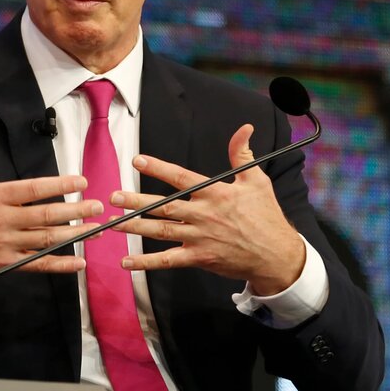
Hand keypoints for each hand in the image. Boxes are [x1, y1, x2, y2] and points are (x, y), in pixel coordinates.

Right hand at [0, 118, 103, 287]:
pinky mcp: (4, 264)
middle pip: (46, 215)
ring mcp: (5, 244)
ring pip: (46, 240)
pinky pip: (37, 264)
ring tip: (96, 230)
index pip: (34, 189)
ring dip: (74, 235)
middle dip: (76, 211)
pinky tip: (78, 262)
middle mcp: (3, 220)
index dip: (60, 185)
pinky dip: (59, 264)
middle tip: (97, 206)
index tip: (80, 181)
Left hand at [110, 124, 305, 293]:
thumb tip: (244, 128)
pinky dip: (147, 262)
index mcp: (215, 193)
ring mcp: (199, 237)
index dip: (158, 168)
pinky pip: (169, 260)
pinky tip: (128, 262)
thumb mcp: (257, 180)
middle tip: (113, 197)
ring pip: (161, 231)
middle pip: (164, 206)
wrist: (276, 255)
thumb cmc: (266, 216)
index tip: (137, 160)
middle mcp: (203, 214)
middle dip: (136, 201)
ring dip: (136, 227)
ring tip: (113, 223)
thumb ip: (242, 154)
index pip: (181, 177)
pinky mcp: (199, 257)